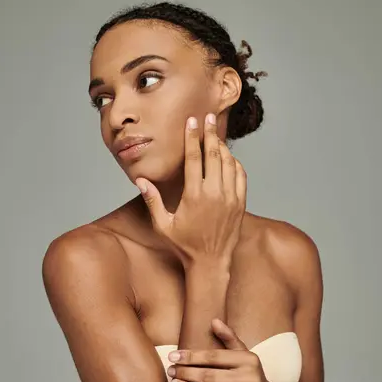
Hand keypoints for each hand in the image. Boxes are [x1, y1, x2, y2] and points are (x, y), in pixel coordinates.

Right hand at [135, 114, 246, 268]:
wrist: (211, 263)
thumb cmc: (184, 245)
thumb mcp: (163, 225)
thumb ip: (152, 201)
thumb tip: (140, 180)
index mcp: (194, 196)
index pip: (194, 158)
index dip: (192, 137)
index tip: (192, 122)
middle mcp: (215, 194)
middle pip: (214, 154)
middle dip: (210, 133)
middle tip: (208, 117)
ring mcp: (231, 198)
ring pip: (229, 163)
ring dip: (222, 147)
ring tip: (215, 135)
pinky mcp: (240, 204)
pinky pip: (241, 176)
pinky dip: (235, 163)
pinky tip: (229, 158)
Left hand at [166, 319, 282, 381]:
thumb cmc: (249, 374)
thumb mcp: (242, 354)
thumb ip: (228, 337)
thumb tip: (213, 320)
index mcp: (248, 359)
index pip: (214, 356)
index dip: (191, 356)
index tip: (173, 356)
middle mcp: (250, 378)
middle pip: (209, 376)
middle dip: (186, 374)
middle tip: (170, 371)